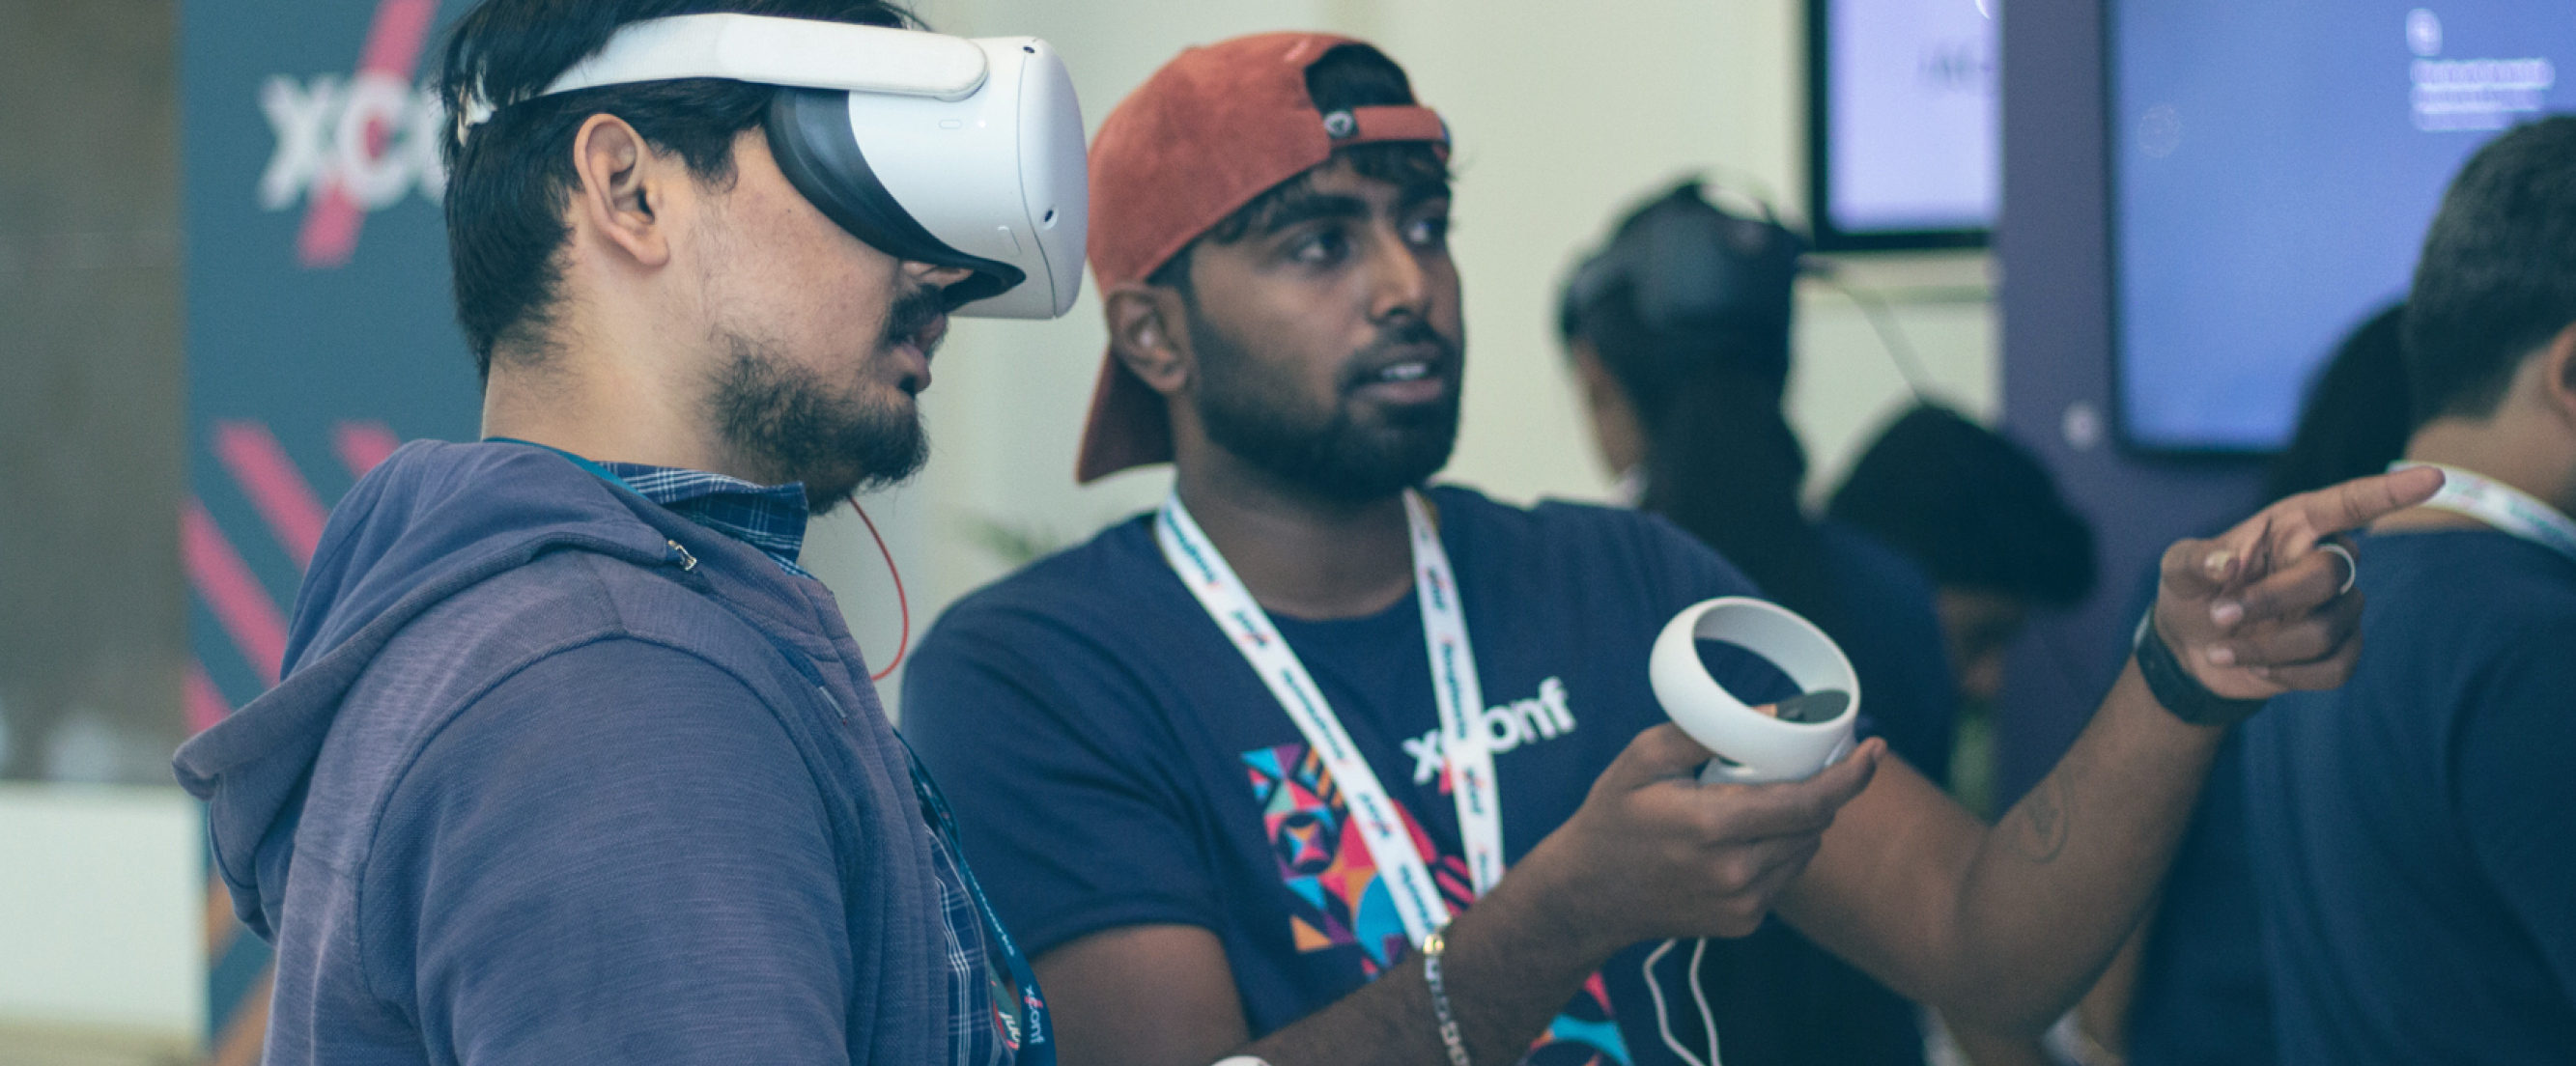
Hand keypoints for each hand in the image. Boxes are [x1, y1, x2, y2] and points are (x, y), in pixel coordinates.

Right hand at [1515, 724, 1885, 953]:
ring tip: (1747, 805)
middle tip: (1789, 765)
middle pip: (1815, 823)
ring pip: (1806, 849)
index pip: (1809, 802)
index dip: (1852, 775)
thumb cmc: (1614, 815)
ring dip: (1798, 821)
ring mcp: (1743, 904)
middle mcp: (1736, 872)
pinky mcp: (1745, 922)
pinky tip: (1738, 840)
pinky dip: (1778, 849)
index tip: (1875, 748)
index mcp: (1713, 826)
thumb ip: (1708, 730)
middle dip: (1817, 788)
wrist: (1589, 894)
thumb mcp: (1645, 757)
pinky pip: (1786, 874)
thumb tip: (1776, 713)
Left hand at [2151, 466, 2443, 698]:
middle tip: (2220, 616)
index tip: (2433, 476)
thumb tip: (2227, 563)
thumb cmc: (2193, 592)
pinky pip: (2336, 666)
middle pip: (2330, 575)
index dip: (2390, 492)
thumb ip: (2193, 560)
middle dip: (2271, 601)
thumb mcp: (2176, 570)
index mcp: (2294, 524)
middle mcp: (2325, 559)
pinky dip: (2288, 674)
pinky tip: (2257, 667)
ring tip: (2222, 649)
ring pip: (2328, 628)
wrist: (2192, 649)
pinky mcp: (2341, 648)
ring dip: (2267, 646)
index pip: (2350, 503)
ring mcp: (2339, 606)